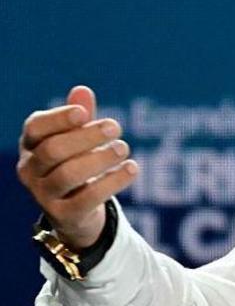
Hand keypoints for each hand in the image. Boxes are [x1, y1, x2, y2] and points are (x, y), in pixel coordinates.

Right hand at [16, 86, 137, 249]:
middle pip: (53, 150)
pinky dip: (112, 182)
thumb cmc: (76, 162)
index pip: (35, 128)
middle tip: (116, 128)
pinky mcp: (65, 215)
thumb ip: (80, 117)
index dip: (59, 119)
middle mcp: (30, 170)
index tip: (85, 113)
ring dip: (100, 159)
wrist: (75, 210)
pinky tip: (132, 168)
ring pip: (68, 175)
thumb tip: (82, 90)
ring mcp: (44, 195)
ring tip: (123, 148)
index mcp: (30, 145)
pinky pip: (87, 199)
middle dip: (86, 137)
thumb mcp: (77, 138)